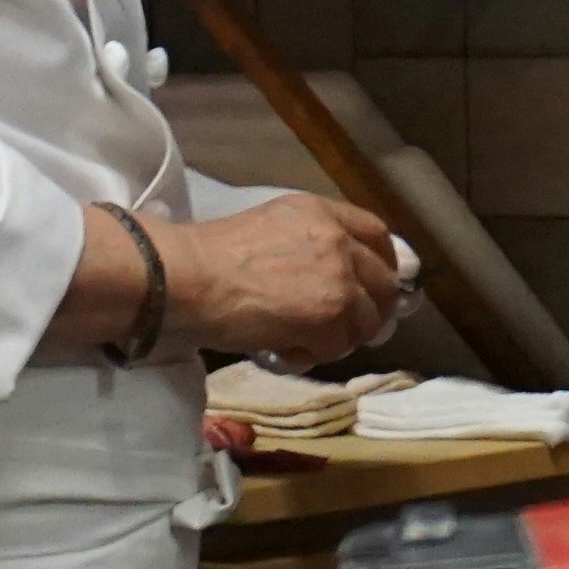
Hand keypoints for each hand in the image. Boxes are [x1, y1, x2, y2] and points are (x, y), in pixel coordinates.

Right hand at [164, 192, 403, 368]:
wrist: (184, 277)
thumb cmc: (211, 256)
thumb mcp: (273, 229)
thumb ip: (312, 245)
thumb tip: (335, 279)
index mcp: (322, 213)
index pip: (377, 235)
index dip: (381, 265)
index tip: (370, 288)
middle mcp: (338, 240)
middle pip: (384, 282)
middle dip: (370, 311)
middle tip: (342, 330)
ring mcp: (339, 277)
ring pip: (366, 321)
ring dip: (339, 338)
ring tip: (301, 342)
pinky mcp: (330, 315)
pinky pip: (338, 346)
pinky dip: (314, 355)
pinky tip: (284, 350)